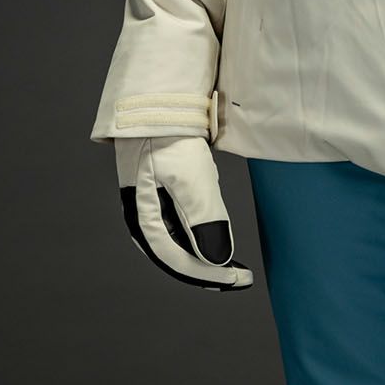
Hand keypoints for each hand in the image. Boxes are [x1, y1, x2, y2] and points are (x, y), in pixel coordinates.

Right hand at [113, 136, 254, 290]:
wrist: (156, 104)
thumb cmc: (170, 139)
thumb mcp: (191, 179)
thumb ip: (203, 220)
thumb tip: (216, 261)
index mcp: (144, 220)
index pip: (178, 261)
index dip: (209, 275)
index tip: (239, 280)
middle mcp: (144, 218)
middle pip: (176, 257)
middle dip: (207, 271)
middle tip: (239, 278)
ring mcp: (151, 206)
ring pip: (178, 243)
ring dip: (204, 255)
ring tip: (232, 263)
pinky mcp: (160, 194)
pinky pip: (180, 225)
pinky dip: (199, 235)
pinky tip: (215, 235)